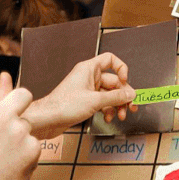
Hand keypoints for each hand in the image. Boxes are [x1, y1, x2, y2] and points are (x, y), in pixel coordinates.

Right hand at [0, 74, 39, 179]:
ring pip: (27, 125)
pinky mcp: (32, 147)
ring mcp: (18, 131)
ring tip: (3, 157)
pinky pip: (33, 145)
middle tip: (15, 119)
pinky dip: (26, 156)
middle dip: (22, 103)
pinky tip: (11, 167)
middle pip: (23, 93)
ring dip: (20, 138)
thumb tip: (0, 83)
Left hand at [22, 54, 136, 138]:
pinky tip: (108, 118)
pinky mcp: (85, 101)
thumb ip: (116, 97)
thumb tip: (130, 94)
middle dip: (122, 95)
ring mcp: (87, 89)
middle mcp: (88, 77)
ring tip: (120, 115)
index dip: (121, 69)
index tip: (125, 81)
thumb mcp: (95, 101)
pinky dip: (107, 110)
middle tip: (130, 106)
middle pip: (113, 81)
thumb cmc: (63, 105)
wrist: (48, 119)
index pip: (110, 60)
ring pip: (109, 94)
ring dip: (116, 105)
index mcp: (89, 69)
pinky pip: (102, 102)